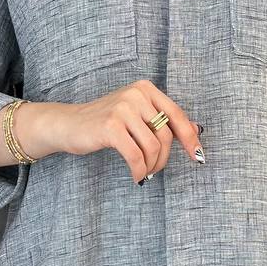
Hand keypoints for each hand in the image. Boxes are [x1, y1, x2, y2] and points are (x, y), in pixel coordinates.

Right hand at [55, 79, 202, 183]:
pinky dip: (139, 170)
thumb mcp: (136, 114)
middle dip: (164, 158)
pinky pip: (136, 156)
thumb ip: (164, 119)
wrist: (69, 124)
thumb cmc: (106, 122)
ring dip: (151, 166)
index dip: (190, 137)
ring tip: (144, 172)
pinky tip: (136, 176)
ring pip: (152, 147)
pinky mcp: (110, 127)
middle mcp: (135, 94)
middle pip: (165, 134)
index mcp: (145, 88)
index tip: (197, 156)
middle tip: (156, 170)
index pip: (177, 114)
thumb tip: (197, 129)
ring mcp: (122, 109)